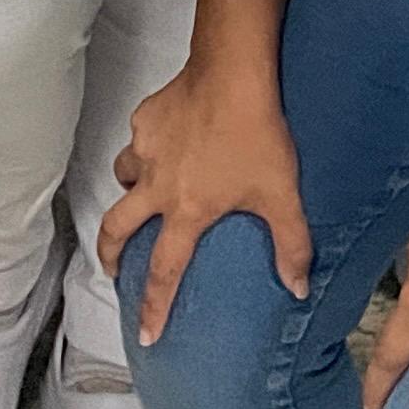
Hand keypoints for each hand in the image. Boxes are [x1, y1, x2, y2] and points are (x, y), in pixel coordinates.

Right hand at [105, 56, 315, 341]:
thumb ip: (292, 246)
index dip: (154, 306)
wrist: (232, 74)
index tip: (145, 333)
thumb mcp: (282, 196)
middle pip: (116, 228)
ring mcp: (146, 149)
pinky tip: (167, 142)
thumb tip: (298, 290)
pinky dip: (147, 149)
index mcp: (188, 211)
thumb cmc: (257, 136)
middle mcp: (157, 186)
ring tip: (143, 194)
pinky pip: (138, 140)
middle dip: (110, 252)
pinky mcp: (145, 118)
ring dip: (130, 192)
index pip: (164, 270)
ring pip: (123, 177)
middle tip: (112, 266)